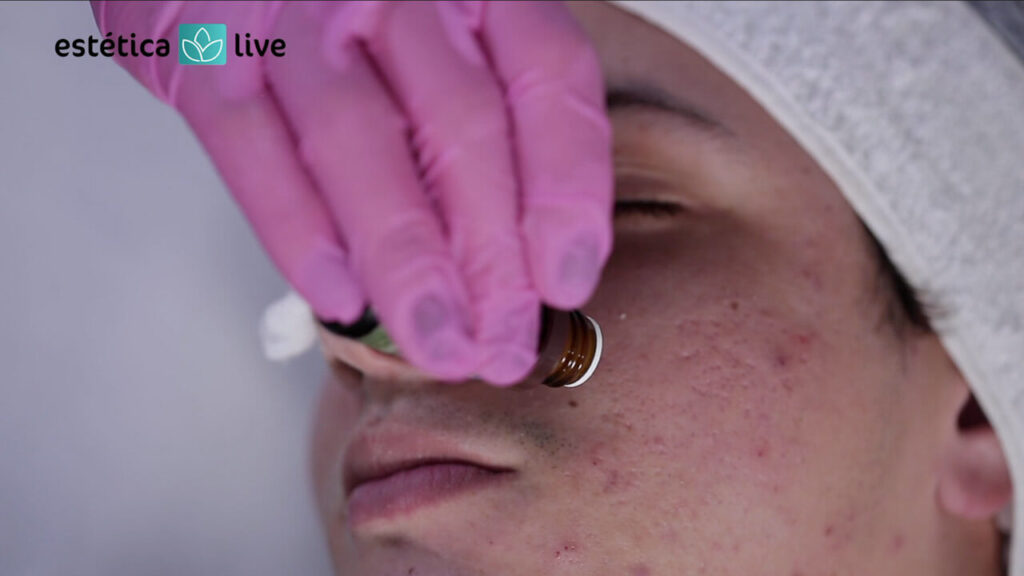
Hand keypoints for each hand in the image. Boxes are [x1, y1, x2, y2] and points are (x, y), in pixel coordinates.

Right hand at [92, 1, 611, 383]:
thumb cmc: (352, 1)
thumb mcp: (440, 23)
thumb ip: (486, 106)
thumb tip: (533, 252)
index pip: (548, 74)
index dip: (568, 184)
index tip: (567, 278)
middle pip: (462, 124)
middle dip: (490, 252)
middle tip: (504, 341)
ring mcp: (295, 16)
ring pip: (361, 142)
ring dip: (406, 260)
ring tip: (439, 345)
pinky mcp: (202, 49)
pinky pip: (252, 147)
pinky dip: (296, 229)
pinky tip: (340, 297)